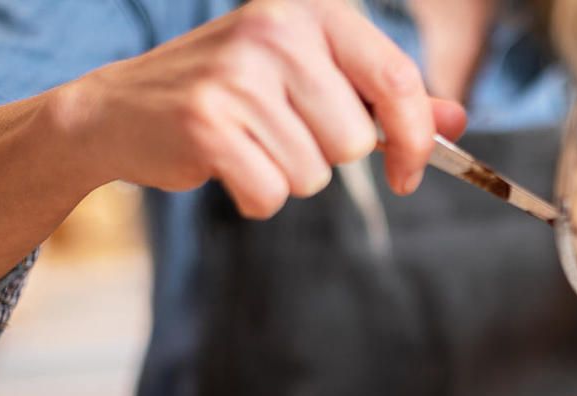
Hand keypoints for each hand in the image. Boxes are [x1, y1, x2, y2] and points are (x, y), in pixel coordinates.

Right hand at [53, 0, 466, 218]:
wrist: (121, 108)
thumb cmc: (231, 92)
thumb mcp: (312, 78)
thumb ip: (386, 98)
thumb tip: (455, 120)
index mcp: (310, 9)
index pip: (397, 79)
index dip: (416, 138)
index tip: (410, 172)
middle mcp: (275, 29)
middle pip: (354, 140)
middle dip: (326, 155)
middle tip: (279, 132)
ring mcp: (238, 74)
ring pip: (315, 173)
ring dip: (287, 175)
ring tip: (248, 143)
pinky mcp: (208, 122)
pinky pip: (272, 193)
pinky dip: (255, 196)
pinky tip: (226, 165)